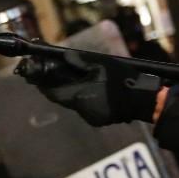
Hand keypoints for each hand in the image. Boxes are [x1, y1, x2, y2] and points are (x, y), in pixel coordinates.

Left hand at [16, 51, 160, 125]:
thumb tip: (62, 57)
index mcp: (79, 96)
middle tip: (52, 73)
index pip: (52, 92)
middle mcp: (81, 110)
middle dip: (56, 85)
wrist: (144, 100)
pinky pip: (85, 106)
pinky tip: (92, 89)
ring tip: (76, 78)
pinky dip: (84, 97)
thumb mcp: (101, 64)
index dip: (42, 83)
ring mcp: (91, 117)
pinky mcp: (99, 120)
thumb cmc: (123, 80)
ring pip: (74, 102)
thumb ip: (79, 62)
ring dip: (72, 91)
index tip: (35, 73)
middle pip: (62, 97)